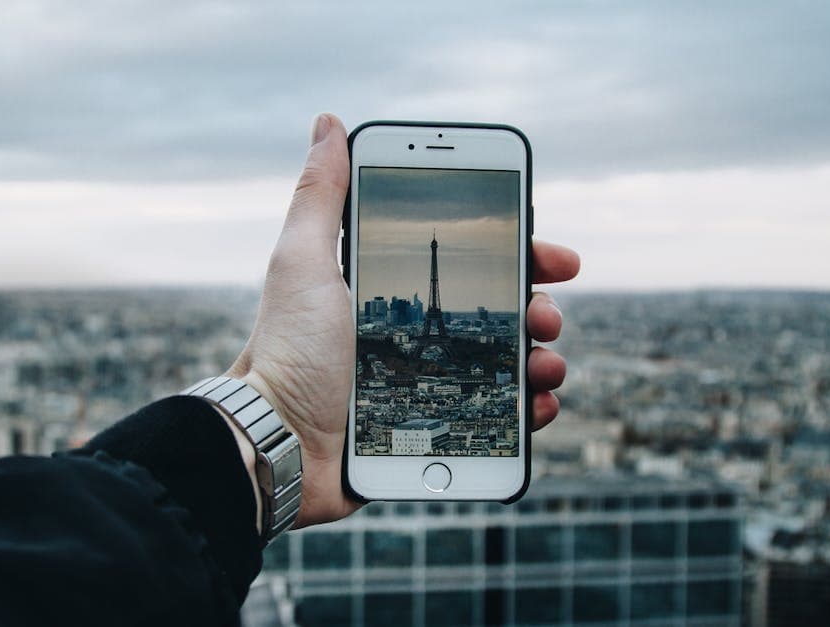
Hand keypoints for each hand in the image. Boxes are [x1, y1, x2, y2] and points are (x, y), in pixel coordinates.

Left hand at [227, 113, 580, 528]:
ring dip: (542, 357)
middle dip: (538, 307)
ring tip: (547, 364)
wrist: (276, 445)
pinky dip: (528, 409)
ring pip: (509, 364)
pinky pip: (498, 417)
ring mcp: (429, 383)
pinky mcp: (436, 431)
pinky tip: (537, 405)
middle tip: (548, 316)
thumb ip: (320, 197)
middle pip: (499, 312)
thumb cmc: (287, 353)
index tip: (552, 256)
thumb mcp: (303, 264)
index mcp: (391, 290)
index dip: (517, 255)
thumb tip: (329, 123)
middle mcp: (415, 334)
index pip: (469, 261)